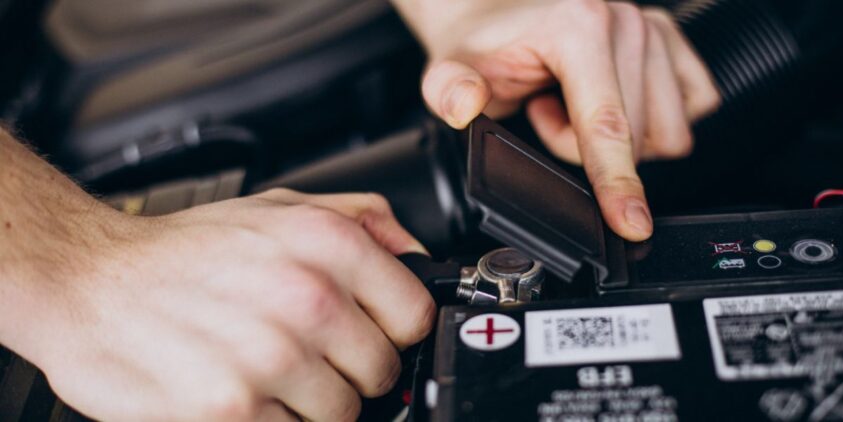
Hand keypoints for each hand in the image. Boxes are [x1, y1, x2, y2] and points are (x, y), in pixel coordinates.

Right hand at [21, 189, 433, 420]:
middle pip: (381, 372)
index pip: (416, 315)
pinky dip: (271, 420)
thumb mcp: (280, 206)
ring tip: (268, 369)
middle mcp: (306, 298)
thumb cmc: (185, 250)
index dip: (395, 330)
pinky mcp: (232, 409)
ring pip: (341, 413)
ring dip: (310, 401)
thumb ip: (364, 222)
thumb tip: (417, 256)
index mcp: (327, 245)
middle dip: (350, 369)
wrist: (90, 280)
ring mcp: (271, 358)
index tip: (372, 332)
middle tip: (307, 352)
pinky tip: (242, 389)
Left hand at [395, 0, 720, 240]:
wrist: (498, 14)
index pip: (606, 125)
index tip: (632, 224)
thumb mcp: (450, 69)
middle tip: (545, 114)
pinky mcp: (673, 42)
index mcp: (578, 25)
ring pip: (667, 132)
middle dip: (586, 148)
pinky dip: (649, 122)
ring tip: (571, 106)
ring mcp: (654, 28)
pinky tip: (607, 102)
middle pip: (636, 139)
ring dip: (617, 137)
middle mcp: (624, 21)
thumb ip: (449, 90)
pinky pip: (691, 109)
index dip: (617, 183)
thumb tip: (465, 104)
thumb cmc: (484, 45)